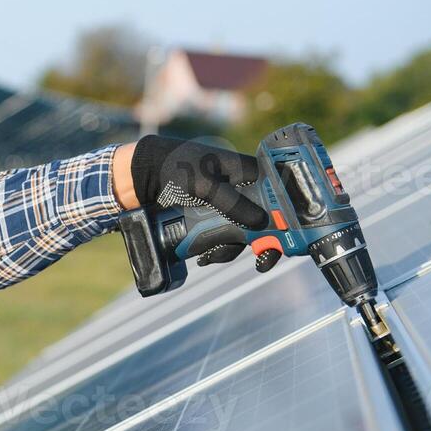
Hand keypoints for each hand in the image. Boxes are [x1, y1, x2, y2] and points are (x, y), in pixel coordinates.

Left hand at [125, 135, 272, 267]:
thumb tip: (261, 223)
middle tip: (262, 261)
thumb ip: (232, 203)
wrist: (144, 176)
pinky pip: (222, 236)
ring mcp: (226, 204)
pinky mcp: (211, 217)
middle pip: (262, 219)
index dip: (286, 216)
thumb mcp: (206, 186)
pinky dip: (216, 248)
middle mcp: (241, 189)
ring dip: (230, 248)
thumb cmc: (176, 169)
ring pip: (241, 232)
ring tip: (211, 256)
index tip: (286, 237)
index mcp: (247, 172)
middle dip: (260, 240)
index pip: (278, 194)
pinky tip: (203, 256)